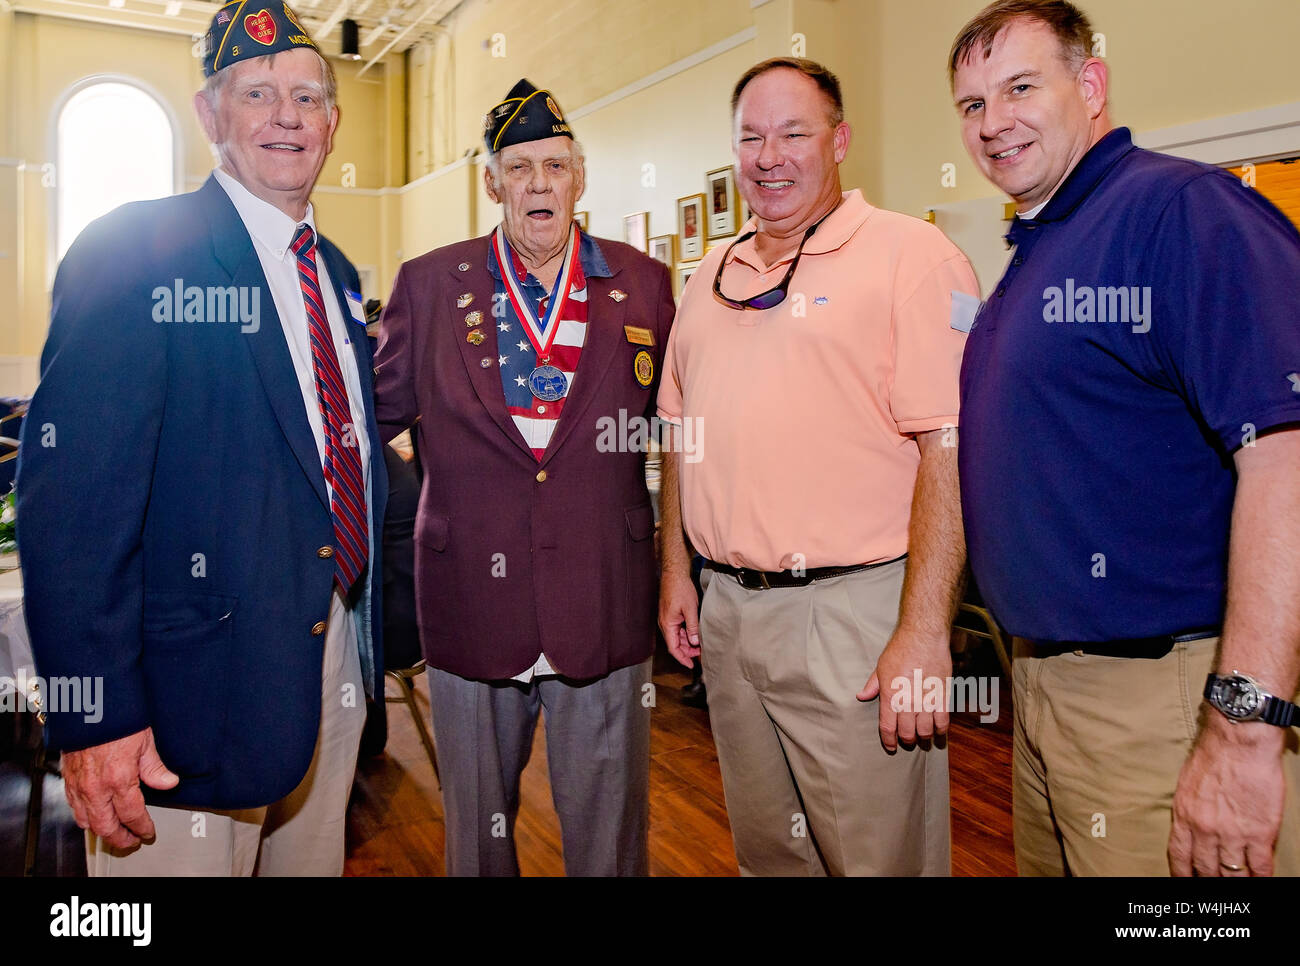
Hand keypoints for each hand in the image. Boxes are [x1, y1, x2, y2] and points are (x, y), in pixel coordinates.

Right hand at [62, 727, 179, 849]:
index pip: (132, 814)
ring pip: (86, 821)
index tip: (148, 832)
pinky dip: (84, 817)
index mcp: (118, 778)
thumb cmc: (116, 718)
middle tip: (132, 841)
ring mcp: (78, 784)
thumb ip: (155, 767)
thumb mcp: (144, 741)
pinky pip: (73, 807)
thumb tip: (169, 783)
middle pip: (106, 826)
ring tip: (115, 832)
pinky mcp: (67, 778)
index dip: (141, 827)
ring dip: (101, 830)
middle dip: (120, 838)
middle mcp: (95, 786)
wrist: (87, 704)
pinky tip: (94, 815)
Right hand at [658, 568, 701, 667]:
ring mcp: (668, 619)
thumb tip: (695, 642)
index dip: (682, 658)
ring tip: (699, 646)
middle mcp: (665, 623)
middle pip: (675, 644)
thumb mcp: (690, 609)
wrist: (675, 574)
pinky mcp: (671, 614)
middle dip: (687, 651)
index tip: (690, 665)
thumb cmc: (680, 588)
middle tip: (700, 654)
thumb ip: (693, 627)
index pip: (673, 648)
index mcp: (667, 624)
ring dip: (687, 643)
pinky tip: (694, 634)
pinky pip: (677, 629)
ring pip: (677, 637)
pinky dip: (686, 634)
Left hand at [857, 628, 951, 751]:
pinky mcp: (942, 696)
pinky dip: (941, 730)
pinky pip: (943, 721)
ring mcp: (926, 700)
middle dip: (906, 740)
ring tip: (922, 736)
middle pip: (907, 733)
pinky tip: (938, 730)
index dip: (889, 741)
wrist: (924, 636)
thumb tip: (861, 696)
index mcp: (890, 696)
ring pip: (925, 731)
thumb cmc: (900, 649)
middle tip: (907, 740)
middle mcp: (908, 702)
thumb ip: (872, 685)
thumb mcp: (881, 667)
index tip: (891, 746)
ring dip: (923, 737)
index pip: (888, 728)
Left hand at [1169, 714, 1284, 875]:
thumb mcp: (1187, 785)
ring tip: (1238, 885)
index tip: (1185, 882)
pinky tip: (1260, 880)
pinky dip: (1260, 877)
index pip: (1179, 856)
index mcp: (1184, 816)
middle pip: (1206, 869)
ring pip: (1232, 872)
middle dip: (1209, 881)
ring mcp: (1233, 833)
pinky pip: (1259, 866)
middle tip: (1214, 886)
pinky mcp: (1260, 832)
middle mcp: (1205, 830)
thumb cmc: (1213, 756)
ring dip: (1236, 881)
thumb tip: (1192, 827)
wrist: (1239, 742)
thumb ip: (1190, 810)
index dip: (1182, 874)